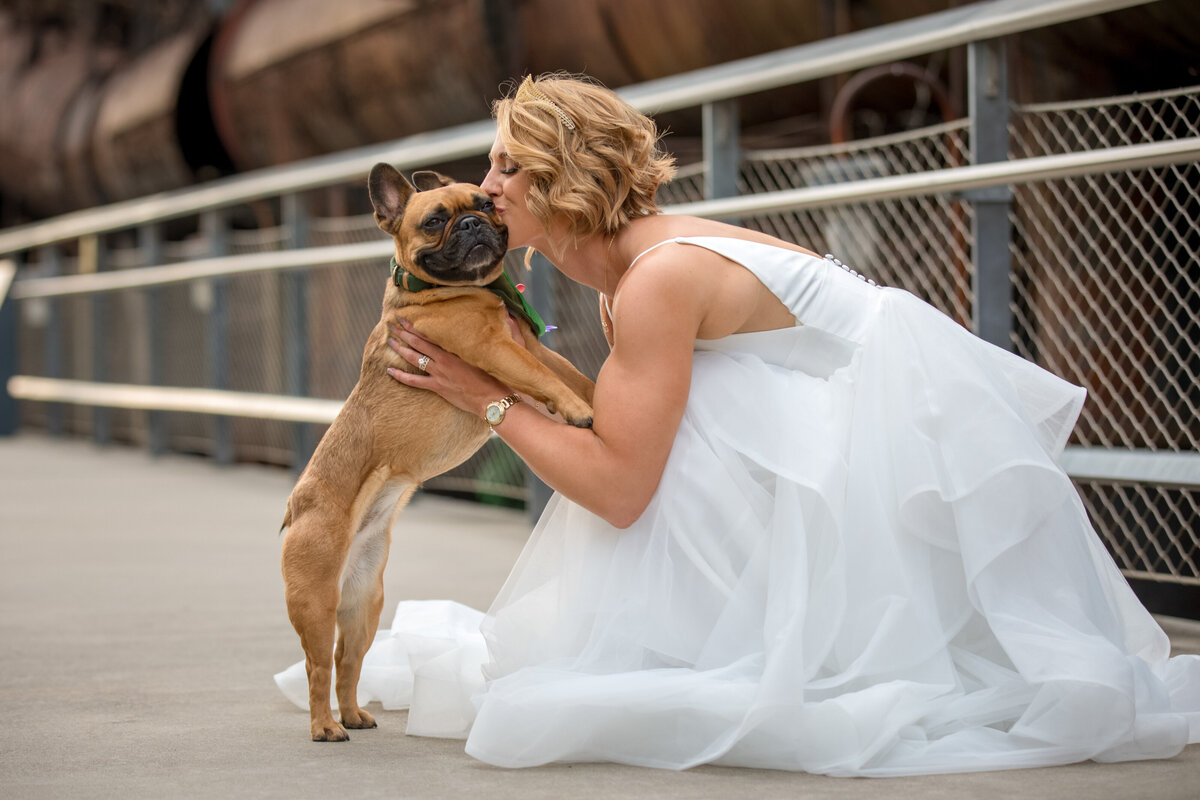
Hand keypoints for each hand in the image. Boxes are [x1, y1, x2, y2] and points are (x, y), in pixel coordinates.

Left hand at [386, 320, 510, 416]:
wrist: (493, 399)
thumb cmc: (497, 376)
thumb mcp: (499, 350)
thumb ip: (506, 329)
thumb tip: (510, 313)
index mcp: (456, 348)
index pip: (431, 332)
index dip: (416, 324)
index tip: (405, 316)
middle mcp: (444, 359)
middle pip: (418, 342)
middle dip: (403, 332)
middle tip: (392, 324)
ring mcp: (439, 373)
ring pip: (413, 358)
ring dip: (400, 349)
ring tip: (389, 340)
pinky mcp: (438, 387)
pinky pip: (414, 382)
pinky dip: (400, 376)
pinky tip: (389, 371)